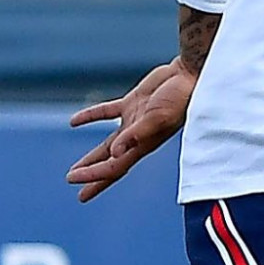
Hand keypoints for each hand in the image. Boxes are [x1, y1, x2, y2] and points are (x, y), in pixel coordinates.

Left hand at [67, 59, 196, 201]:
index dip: (93, 176)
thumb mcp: (157, 118)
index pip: (114, 167)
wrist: (191, 76)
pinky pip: (106, 113)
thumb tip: (115, 152)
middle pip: (111, 163)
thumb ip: (135, 134)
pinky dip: (90, 117)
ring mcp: (134, 121)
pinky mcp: (132, 104)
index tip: (72, 180)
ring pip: (108, 144)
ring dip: (92, 157)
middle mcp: (138, 138)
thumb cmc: (179, 99)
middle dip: (94, 177)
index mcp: (144, 145)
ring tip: (76, 169)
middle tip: (78, 189)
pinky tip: (74, 122)